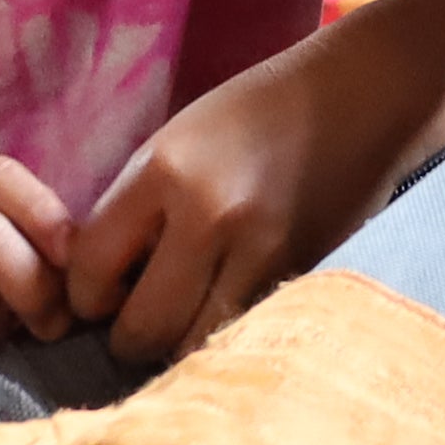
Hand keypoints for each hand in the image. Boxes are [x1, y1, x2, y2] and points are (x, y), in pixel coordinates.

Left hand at [70, 34, 391, 368]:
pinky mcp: (304, 275)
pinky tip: (226, 311)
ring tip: (184, 320)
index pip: (93, 270)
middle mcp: (211, 216)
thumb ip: (135, 211)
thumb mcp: (176, 143)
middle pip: (142, 328)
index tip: (100, 294)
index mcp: (166, 172)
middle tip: (141, 317)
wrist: (359, 96)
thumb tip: (98, 289)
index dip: (86, 296)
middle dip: (129, 335)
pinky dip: (227, 337)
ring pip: (195, 347)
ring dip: (180, 346)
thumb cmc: (254, 114)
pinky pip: (245, 334)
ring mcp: (264, 252)